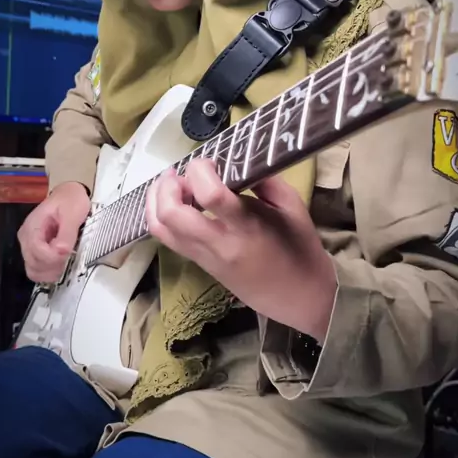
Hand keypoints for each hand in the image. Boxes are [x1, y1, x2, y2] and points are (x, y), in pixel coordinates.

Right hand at [18, 181, 90, 282]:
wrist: (69, 196)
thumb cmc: (70, 201)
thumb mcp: (72, 213)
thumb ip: (67, 232)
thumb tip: (62, 251)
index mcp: (32, 226)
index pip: (35, 250)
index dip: (52, 257)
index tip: (67, 252)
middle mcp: (26, 238)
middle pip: (33, 264)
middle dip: (53, 266)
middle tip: (69, 258)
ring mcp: (29, 247)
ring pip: (34, 271)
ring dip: (51, 272)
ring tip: (66, 262)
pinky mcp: (36, 252)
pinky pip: (38, 270)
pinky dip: (49, 273)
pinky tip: (61, 265)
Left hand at [146, 160, 336, 342]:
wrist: (299, 296)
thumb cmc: (300, 248)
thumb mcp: (293, 206)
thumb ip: (265, 180)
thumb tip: (236, 161)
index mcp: (246, 227)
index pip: (209, 194)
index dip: (200, 170)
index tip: (211, 163)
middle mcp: (218, 244)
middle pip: (171, 214)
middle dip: (167, 186)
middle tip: (181, 174)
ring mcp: (204, 257)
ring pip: (160, 229)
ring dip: (157, 200)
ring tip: (171, 184)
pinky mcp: (199, 265)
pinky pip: (167, 240)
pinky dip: (160, 216)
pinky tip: (174, 203)